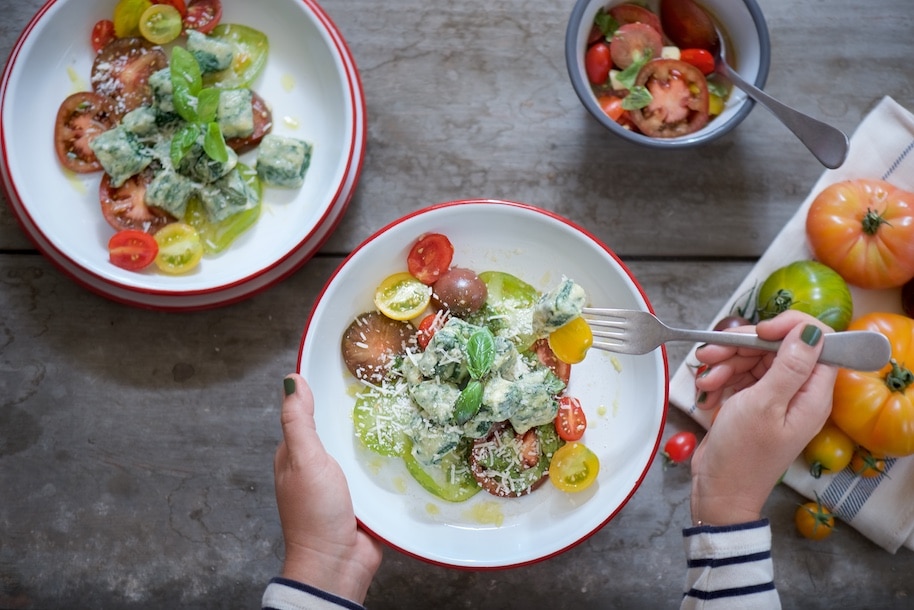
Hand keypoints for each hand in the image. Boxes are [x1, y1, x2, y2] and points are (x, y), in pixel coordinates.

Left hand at [274, 374, 382, 602]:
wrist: (338, 565)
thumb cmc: (315, 512)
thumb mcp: (304, 460)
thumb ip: (299, 422)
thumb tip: (292, 379)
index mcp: (296, 454)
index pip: (307, 411)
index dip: (323, 388)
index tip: (348, 362)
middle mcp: (318, 464)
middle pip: (337, 426)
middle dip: (355, 407)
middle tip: (385, 379)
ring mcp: (342, 481)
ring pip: (359, 445)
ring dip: (375, 432)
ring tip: (403, 402)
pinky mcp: (365, 494)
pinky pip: (376, 467)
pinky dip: (387, 455)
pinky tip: (407, 440)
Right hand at [689, 311, 837, 525]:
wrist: (718, 491)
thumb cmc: (743, 454)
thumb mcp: (763, 405)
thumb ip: (789, 366)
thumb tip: (812, 331)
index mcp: (812, 394)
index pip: (818, 341)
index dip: (789, 328)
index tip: (759, 330)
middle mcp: (797, 392)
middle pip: (777, 346)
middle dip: (743, 345)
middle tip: (712, 354)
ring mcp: (773, 396)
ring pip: (753, 358)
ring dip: (725, 362)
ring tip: (705, 380)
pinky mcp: (752, 401)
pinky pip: (738, 374)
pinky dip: (720, 376)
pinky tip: (706, 389)